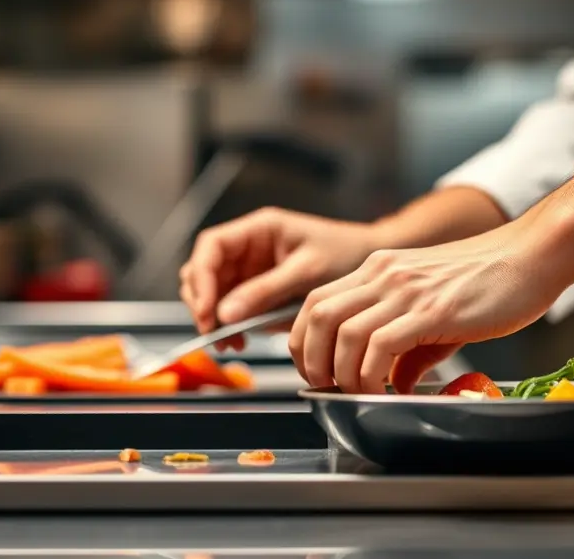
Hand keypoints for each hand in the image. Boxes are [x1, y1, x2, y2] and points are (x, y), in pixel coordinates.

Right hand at [180, 207, 381, 349]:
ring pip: (213, 293)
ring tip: (231, 344)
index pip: (211, 247)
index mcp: (258, 229)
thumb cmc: (346, 254)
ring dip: (214, 319)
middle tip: (217, 335)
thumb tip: (224, 314)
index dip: (202, 278)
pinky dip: (230, 326)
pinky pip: (232, 309)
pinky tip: (240, 342)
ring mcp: (251, 271)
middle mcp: (248, 248)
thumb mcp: (306, 271)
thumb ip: (265, 290)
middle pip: (204, 272)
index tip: (207, 311)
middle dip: (204, 304)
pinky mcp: (258, 293)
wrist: (371, 263)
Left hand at [289, 217, 564, 392]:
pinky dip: (375, 376)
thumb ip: (410, 345)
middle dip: (312, 361)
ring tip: (358, 394)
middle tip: (327, 387)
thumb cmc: (492, 279)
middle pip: (318, 316)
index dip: (304, 341)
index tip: (316, 371)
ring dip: (343, 373)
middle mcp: (385, 275)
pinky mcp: (434, 309)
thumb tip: (396, 381)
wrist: (533, 253)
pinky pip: (382, 346)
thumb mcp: (436, 307)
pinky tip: (391, 392)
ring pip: (343, 333)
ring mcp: (407, 290)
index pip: (316, 301)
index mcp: (380, 270)